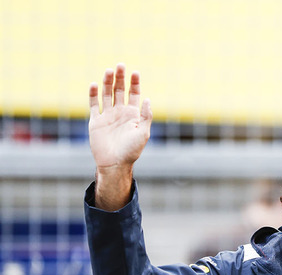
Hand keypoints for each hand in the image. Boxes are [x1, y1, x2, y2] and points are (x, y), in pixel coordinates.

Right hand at [88, 63, 152, 209]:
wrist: (114, 163)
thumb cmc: (131, 150)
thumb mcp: (143, 133)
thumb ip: (145, 116)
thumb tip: (147, 99)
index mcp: (133, 115)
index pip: (134, 94)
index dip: (134, 83)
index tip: (135, 72)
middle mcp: (120, 113)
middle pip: (119, 90)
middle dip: (120, 78)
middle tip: (120, 65)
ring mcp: (107, 116)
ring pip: (106, 94)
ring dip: (107, 82)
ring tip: (109, 71)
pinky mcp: (95, 121)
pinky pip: (93, 105)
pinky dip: (93, 94)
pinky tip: (95, 84)